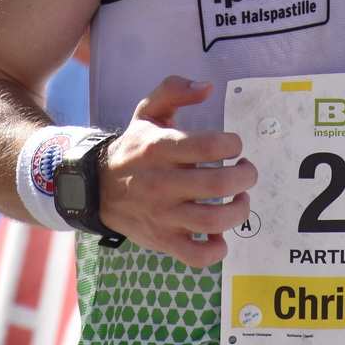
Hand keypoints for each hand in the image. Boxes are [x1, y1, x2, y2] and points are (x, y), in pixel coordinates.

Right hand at [98, 76, 257, 267]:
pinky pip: (198, 255)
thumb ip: (175, 90)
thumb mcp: (148, 112)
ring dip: (239, 210)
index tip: (234, 146)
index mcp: (160, 148)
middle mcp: (162, 183)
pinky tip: (220, 234)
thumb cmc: (134, 149)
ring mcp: (163, 216)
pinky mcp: (163, 241)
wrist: (98, 188)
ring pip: (214, 220)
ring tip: (240, 199)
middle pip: (220, 184)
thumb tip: (207, 88)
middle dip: (246, 176)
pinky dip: (217, 250)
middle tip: (246, 171)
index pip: (211, 145)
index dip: (233, 144)